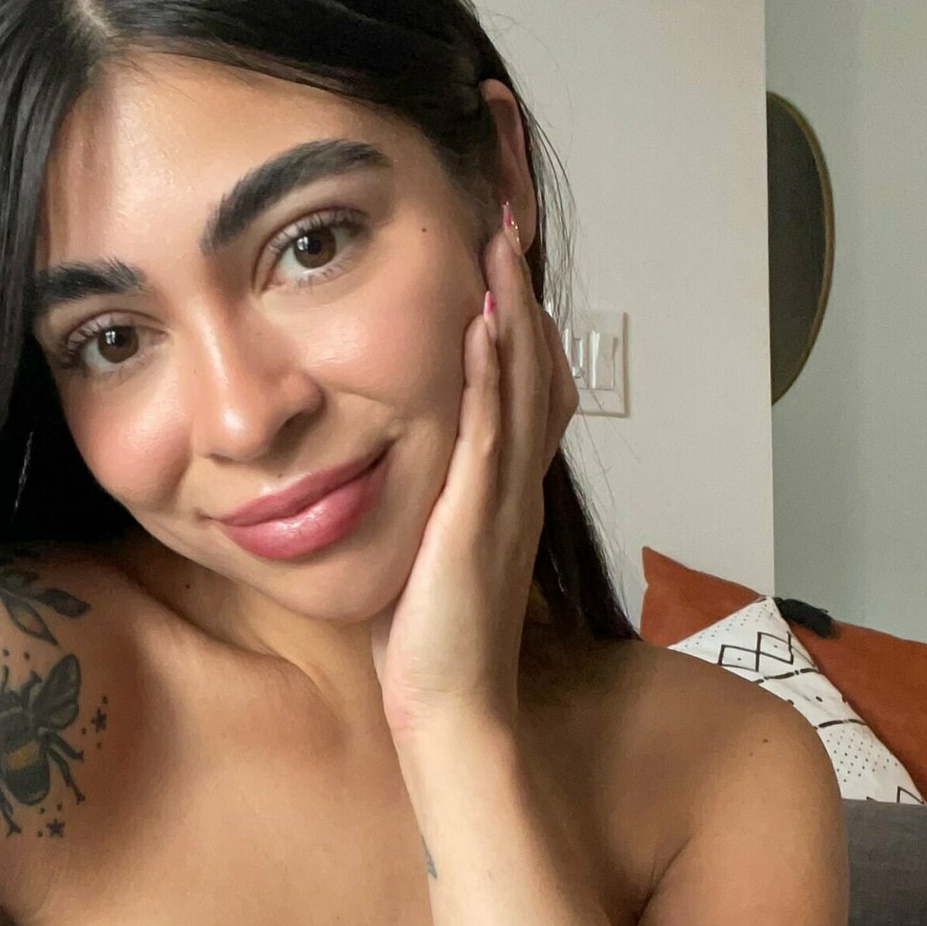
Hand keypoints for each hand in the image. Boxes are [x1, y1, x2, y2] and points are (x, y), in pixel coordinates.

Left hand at [369, 205, 578, 739]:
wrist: (450, 710)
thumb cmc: (430, 642)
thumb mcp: (427, 550)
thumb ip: (424, 499)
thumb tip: (391, 463)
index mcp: (505, 487)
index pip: (522, 381)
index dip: (517, 315)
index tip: (496, 252)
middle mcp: (518, 484)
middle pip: (536, 363)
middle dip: (520, 287)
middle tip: (507, 215)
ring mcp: (505, 500)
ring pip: (523, 385)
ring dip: (513, 309)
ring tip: (498, 240)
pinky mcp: (479, 522)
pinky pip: (492, 434)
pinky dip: (492, 375)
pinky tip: (483, 324)